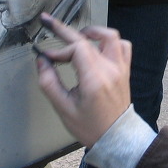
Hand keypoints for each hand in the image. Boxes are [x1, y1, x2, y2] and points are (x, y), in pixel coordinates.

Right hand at [35, 13, 132, 147]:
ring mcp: (120, 69)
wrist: (116, 138)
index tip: (47, 54)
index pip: (77, 48)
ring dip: (93, 32)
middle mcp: (110, 70)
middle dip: (66, 34)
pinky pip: (122, 47)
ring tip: (78, 36)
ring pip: (110, 36)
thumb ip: (49, 82)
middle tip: (51, 29)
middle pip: (88, 39)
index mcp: (95, 79)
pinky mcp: (125, 71)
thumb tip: (42, 61)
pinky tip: (97, 47)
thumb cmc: (90, 127)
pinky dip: (109, 42)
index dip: (59, 46)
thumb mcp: (63, 107)